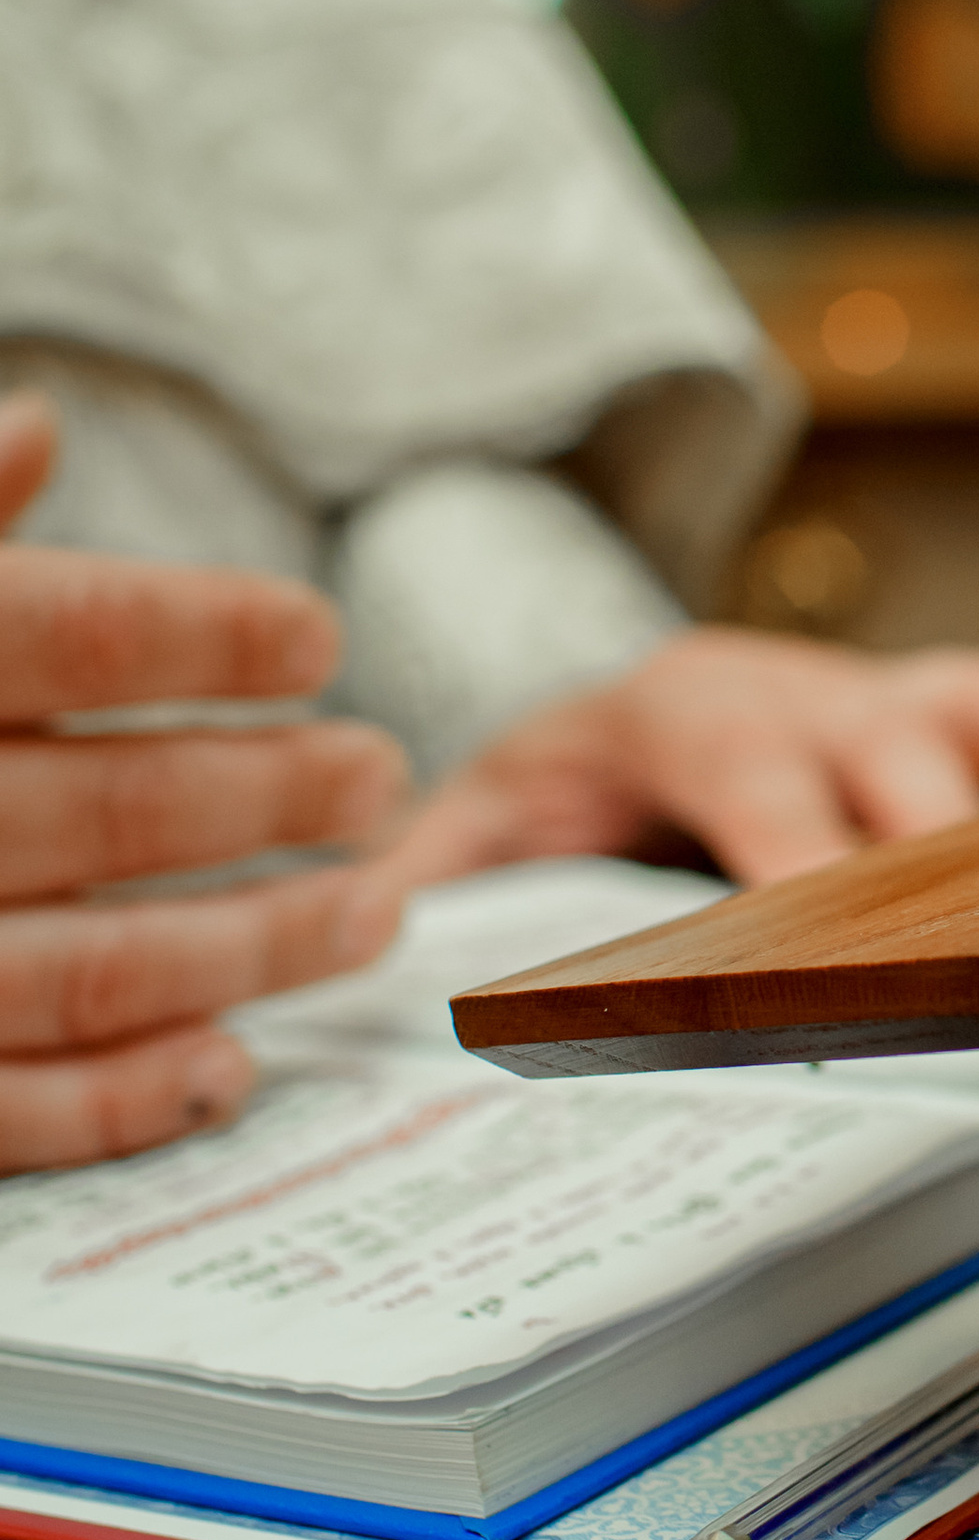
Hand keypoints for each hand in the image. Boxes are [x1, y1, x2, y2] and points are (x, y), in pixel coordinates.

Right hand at [0, 396, 409, 1171]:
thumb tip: (37, 429)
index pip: (66, 635)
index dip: (206, 634)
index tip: (315, 634)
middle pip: (115, 807)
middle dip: (273, 791)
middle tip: (380, 772)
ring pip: (99, 966)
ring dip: (256, 945)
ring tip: (369, 910)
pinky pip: (11, 1110)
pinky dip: (128, 1099)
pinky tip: (228, 1066)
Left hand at [384, 624, 978, 888]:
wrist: (650, 689)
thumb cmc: (584, 770)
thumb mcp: (488, 812)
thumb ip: (433, 873)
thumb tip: (355, 926)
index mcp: (694, 710)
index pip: (750, 777)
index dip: (792, 850)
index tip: (818, 930)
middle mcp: (815, 691)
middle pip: (894, 765)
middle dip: (943, 853)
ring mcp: (902, 694)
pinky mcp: (974, 710)